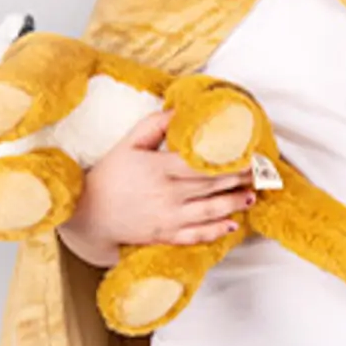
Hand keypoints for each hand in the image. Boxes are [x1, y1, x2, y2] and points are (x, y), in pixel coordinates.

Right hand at [57, 111, 254, 267]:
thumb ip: (156, 125)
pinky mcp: (163, 235)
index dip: (229, 161)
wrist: (86, 215)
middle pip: (211, 186)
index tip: (249, 154)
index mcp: (160, 169)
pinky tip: (231, 225)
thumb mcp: (129, 143)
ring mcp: (166, 218)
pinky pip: (194, 235)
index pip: (203, 165)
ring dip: (233, 204)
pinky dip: (215, 231)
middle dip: (239, 179)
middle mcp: (167, 195)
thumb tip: (182, 110)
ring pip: (208, 211)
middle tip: (259, 173)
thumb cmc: (108, 175)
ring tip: (251, 196)